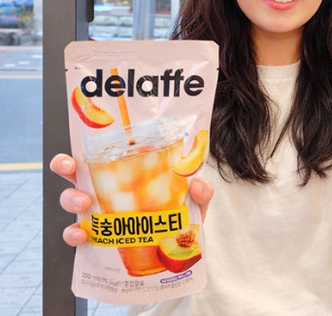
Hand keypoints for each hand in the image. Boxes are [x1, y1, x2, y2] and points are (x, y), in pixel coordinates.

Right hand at [49, 153, 214, 246]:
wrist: (177, 255)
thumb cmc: (180, 218)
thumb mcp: (194, 201)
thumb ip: (201, 191)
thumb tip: (198, 184)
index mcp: (126, 172)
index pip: (102, 151)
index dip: (88, 141)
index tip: (82, 142)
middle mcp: (106, 189)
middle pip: (74, 171)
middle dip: (65, 165)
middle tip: (73, 170)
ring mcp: (98, 213)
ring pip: (70, 200)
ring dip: (71, 198)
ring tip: (84, 203)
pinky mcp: (95, 238)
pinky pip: (75, 235)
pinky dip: (73, 234)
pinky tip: (81, 235)